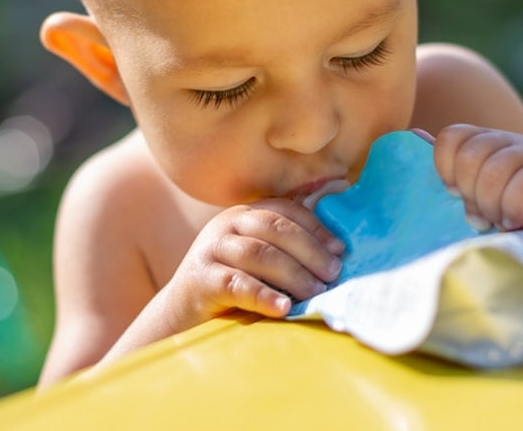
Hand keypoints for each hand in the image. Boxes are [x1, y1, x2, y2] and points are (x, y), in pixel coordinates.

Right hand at [162, 199, 344, 322]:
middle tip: (333, 274)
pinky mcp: (201, 279)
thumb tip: (336, 255)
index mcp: (244, 215)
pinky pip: (238, 284)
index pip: (286, 210)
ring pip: (259, 254)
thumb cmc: (231, 285)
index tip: (340, 250)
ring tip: (316, 292)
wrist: (181, 313)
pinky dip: (264, 295)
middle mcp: (226, 224)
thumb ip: (285, 251)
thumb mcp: (258, 262)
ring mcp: (211, 250)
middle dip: (309, 251)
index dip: (316, 228)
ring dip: (293, 273)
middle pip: (275, 228)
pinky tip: (284, 308)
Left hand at [430, 124, 522, 231]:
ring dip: (491, 205)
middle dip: (470, 194)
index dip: (446, 169)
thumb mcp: (466, 198)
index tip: (454, 195)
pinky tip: (514, 222)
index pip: (452, 137)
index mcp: (485, 141)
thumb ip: (447, 170)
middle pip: (471, 155)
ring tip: (498, 221)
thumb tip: (412, 134)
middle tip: (480, 217)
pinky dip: (513, 208)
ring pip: (496, 170)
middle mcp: (510, 141)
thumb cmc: (497, 224)